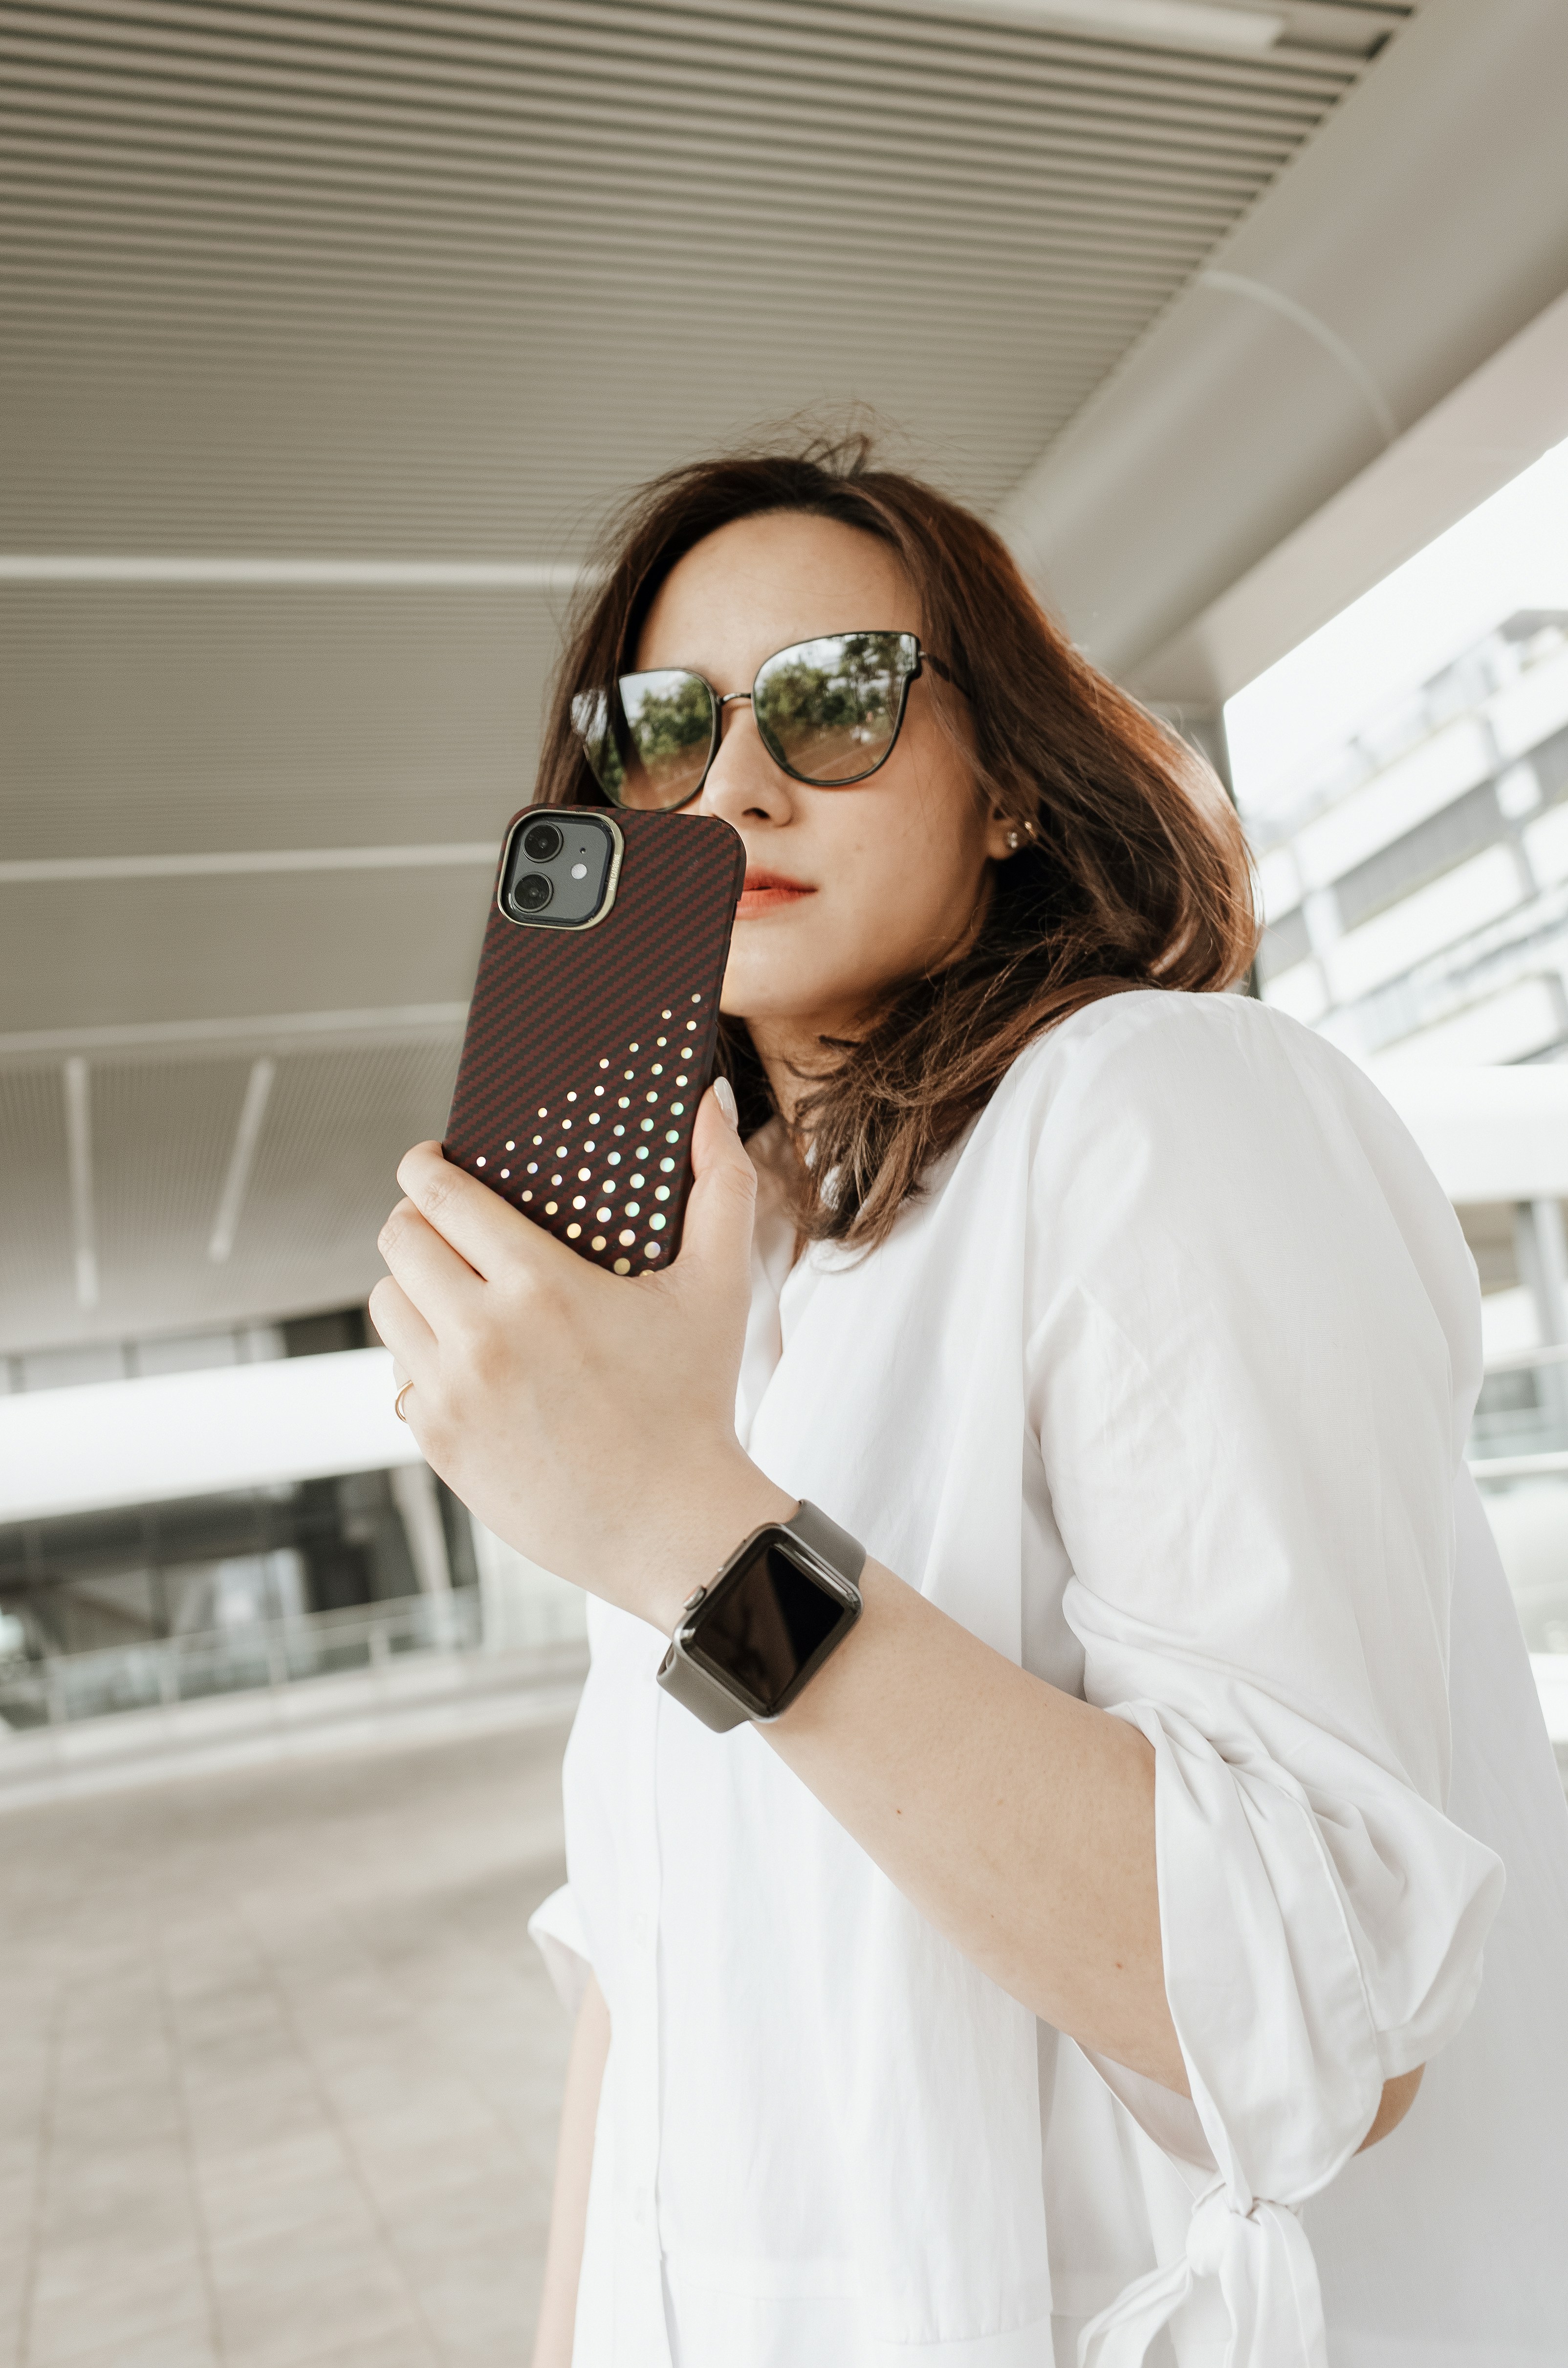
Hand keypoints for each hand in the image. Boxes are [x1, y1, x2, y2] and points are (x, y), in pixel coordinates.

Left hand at [369, 1085, 792, 1630]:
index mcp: (538, 1284)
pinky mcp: (438, 1445)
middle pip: (397, 1241)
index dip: (424, 1165)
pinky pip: (399, 1375)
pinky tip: (466, 1359)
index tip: (433, 1161)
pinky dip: (423, 1359)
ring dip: (413, 1290)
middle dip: (415, 1221)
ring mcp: (451, 1394)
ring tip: (452, 1291)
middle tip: (445, 1225)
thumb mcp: (718, 1287)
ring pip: (388, 1306)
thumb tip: (710, 1101)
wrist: (676, 1529)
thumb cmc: (698, 1401)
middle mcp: (481, 1335)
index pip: (436, 1193)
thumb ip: (719, 1183)